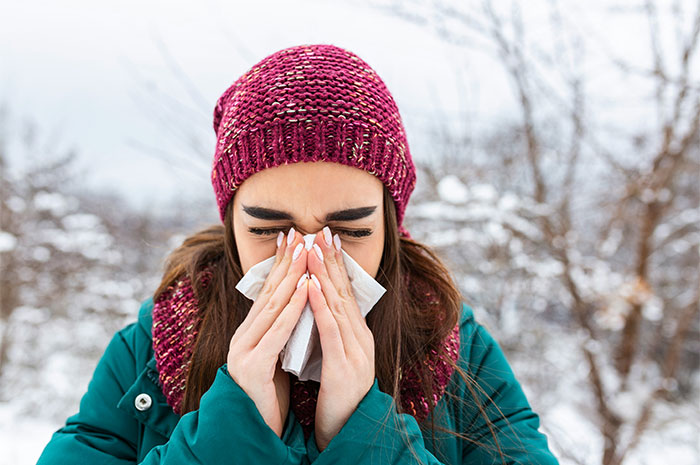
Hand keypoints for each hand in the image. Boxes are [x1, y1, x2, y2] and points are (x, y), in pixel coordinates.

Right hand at [227, 228, 308, 437]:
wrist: (253, 431)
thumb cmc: (269, 395)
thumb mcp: (275, 356)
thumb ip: (280, 332)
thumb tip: (296, 306)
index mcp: (250, 333)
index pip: (267, 293)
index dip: (280, 266)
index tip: (292, 240)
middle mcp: (243, 336)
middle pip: (268, 293)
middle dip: (285, 263)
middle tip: (298, 234)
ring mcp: (244, 350)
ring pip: (272, 306)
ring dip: (291, 277)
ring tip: (305, 252)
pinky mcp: (252, 366)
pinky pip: (277, 332)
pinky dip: (293, 308)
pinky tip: (306, 289)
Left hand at [306, 228, 375, 450]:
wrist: (348, 430)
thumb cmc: (338, 395)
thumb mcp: (337, 357)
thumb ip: (332, 333)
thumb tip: (320, 307)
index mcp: (357, 335)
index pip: (345, 293)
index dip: (336, 265)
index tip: (326, 239)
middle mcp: (360, 337)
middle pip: (344, 292)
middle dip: (332, 261)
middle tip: (322, 232)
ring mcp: (355, 351)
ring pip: (338, 305)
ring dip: (325, 275)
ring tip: (314, 249)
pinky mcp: (345, 366)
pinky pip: (331, 330)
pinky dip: (321, 306)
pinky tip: (312, 287)